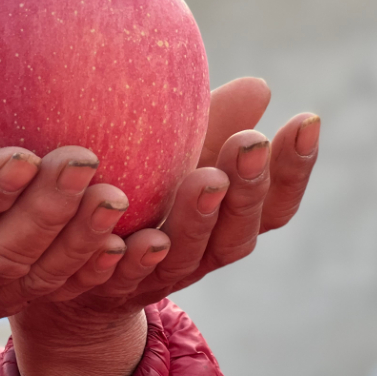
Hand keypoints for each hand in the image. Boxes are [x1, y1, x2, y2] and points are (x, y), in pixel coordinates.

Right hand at [0, 87, 131, 375]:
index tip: (23, 156)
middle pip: (3, 253)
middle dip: (47, 212)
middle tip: (87, 162)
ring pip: (38, 278)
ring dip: (81, 241)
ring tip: (118, 197)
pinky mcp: (10, 303)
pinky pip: (56, 292)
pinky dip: (92, 270)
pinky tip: (133, 240)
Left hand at [10, 77, 319, 375]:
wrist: (70, 271)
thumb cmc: (137, 201)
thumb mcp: (176, 163)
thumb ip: (212, 130)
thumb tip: (260, 87)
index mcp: (223, 225)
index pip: (274, 204)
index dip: (294, 169)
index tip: (306, 120)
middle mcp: (198, 256)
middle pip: (235, 233)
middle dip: (248, 188)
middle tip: (250, 144)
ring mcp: (153, 277)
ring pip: (182, 256)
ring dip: (197, 220)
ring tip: (206, 181)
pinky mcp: (105, 288)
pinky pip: (119, 277)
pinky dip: (131, 260)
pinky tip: (139, 238)